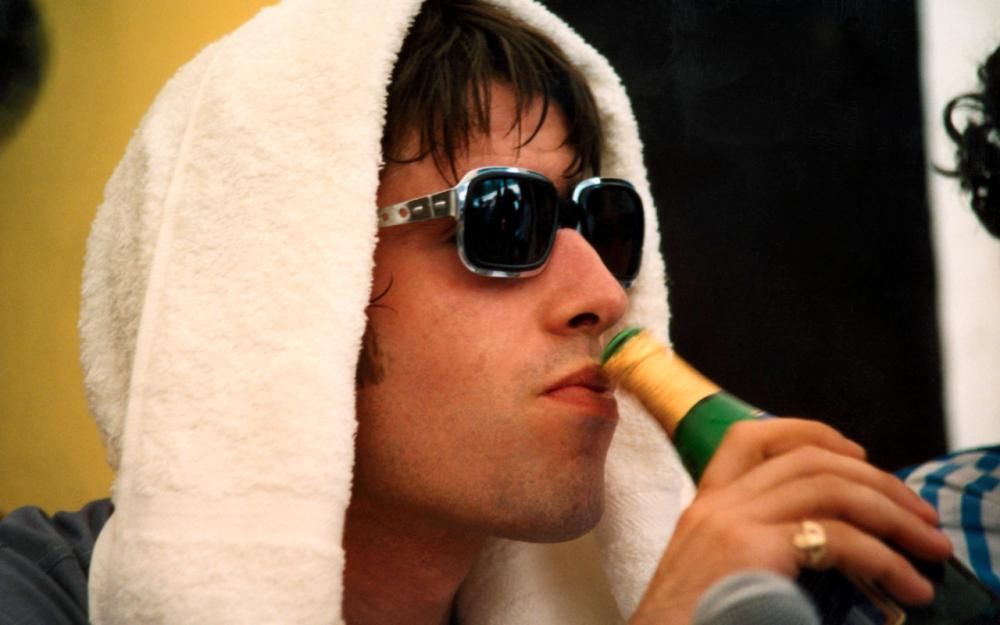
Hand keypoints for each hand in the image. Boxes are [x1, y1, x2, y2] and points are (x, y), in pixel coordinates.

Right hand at [629, 419, 952, 624]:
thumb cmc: (690, 619)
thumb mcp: (716, 571)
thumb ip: (755, 545)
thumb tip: (824, 541)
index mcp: (705, 506)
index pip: (750, 438)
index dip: (811, 433)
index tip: (857, 454)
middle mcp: (716, 504)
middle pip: (808, 459)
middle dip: (877, 480)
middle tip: (918, 513)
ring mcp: (731, 524)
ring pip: (829, 488)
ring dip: (892, 514)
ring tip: (928, 546)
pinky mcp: (750, 553)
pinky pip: (835, 538)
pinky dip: (883, 557)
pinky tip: (906, 582)